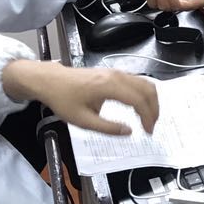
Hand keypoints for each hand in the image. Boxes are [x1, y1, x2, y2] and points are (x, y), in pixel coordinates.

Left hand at [2, 61, 157, 134]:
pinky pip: (137, 81)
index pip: (139, 100)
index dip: (147, 117)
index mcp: (110, 86)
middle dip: (154, 109)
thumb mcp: (82, 120)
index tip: (147, 132)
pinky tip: (139, 106)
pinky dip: (143, 94)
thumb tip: (128, 132)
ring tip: (147, 118)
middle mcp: (116, 76)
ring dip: (150, 101)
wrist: (50, 80)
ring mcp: (116, 72)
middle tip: (151, 127)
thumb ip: (107, 128)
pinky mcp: (113, 73)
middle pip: (147, 89)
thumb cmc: (63, 99)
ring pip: (144, 83)